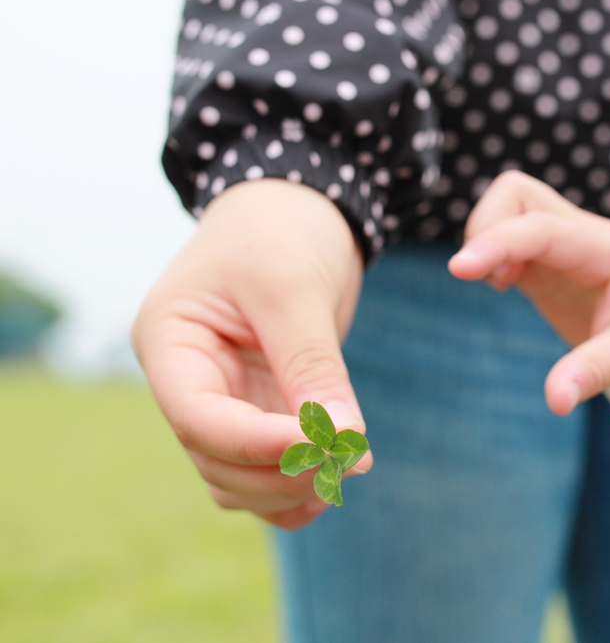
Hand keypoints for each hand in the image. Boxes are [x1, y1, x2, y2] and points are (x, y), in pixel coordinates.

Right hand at [133, 179, 371, 528]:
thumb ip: (312, 364)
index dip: (258, 444)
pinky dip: (294, 488)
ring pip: (236, 477)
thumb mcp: (294, 288)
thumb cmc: (282, 231)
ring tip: (350, 466)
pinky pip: (261, 471)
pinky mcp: (257, 408)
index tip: (324, 447)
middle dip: (282, 468)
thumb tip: (342, 438)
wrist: (297, 209)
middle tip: (353, 457)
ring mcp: (220, 398)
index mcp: (168, 342)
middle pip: (217, 458)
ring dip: (290, 487)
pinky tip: (337, 481)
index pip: (196, 417)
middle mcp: (185, 379)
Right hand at [449, 171, 609, 414]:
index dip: (497, 242)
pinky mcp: (545, 257)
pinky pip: (506, 231)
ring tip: (503, 284)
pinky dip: (491, 251)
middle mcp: (581, 234)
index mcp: (607, 249)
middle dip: (486, 230)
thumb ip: (593, 373)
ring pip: (507, 204)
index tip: (458, 268)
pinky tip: (505, 282)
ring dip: (487, 238)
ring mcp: (561, 241)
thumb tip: (555, 401)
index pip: (541, 229)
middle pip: (515, 193)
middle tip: (499, 283)